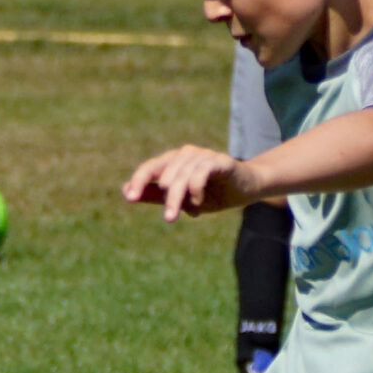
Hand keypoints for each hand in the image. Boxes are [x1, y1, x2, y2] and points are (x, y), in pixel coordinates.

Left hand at [123, 145, 251, 222]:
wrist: (245, 189)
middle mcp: (186, 154)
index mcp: (174, 161)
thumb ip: (155, 195)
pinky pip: (202, 171)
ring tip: (181, 215)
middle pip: (166, 173)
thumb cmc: (211, 193)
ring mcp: (203, 155)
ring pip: (183, 174)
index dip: (138, 181)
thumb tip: (126, 192)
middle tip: (168, 219)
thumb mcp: (181, 198)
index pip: (150, 167)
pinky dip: (197, 188)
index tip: (130, 199)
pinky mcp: (221, 160)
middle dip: (165, 198)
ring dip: (180, 197)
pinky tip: (198, 202)